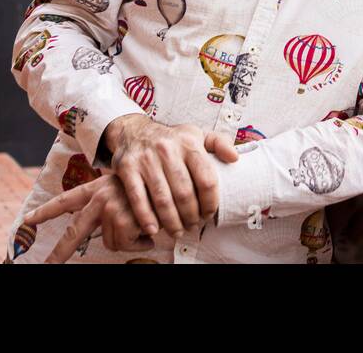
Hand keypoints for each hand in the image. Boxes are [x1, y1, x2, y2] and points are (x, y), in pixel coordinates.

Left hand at [23, 174, 153, 262]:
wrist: (175, 179)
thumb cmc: (152, 186)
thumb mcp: (127, 192)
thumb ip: (111, 207)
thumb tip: (106, 235)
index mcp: (97, 188)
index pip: (66, 200)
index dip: (46, 211)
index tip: (28, 220)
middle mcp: (100, 197)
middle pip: (74, 232)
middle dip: (58, 253)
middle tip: (46, 266)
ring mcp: (111, 208)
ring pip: (111, 242)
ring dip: (129, 239)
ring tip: (143, 225)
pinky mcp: (123, 219)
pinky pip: (125, 244)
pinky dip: (139, 242)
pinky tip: (149, 228)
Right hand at [102, 115, 239, 236]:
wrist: (134, 131)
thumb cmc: (171, 139)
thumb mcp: (197, 134)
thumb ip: (219, 143)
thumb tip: (235, 158)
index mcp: (189, 143)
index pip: (206, 179)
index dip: (210, 202)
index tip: (208, 214)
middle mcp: (168, 149)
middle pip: (184, 193)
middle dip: (191, 216)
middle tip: (192, 226)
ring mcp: (146, 159)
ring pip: (162, 199)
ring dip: (171, 221)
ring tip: (176, 231)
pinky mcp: (127, 168)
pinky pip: (138, 198)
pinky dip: (146, 217)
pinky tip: (153, 229)